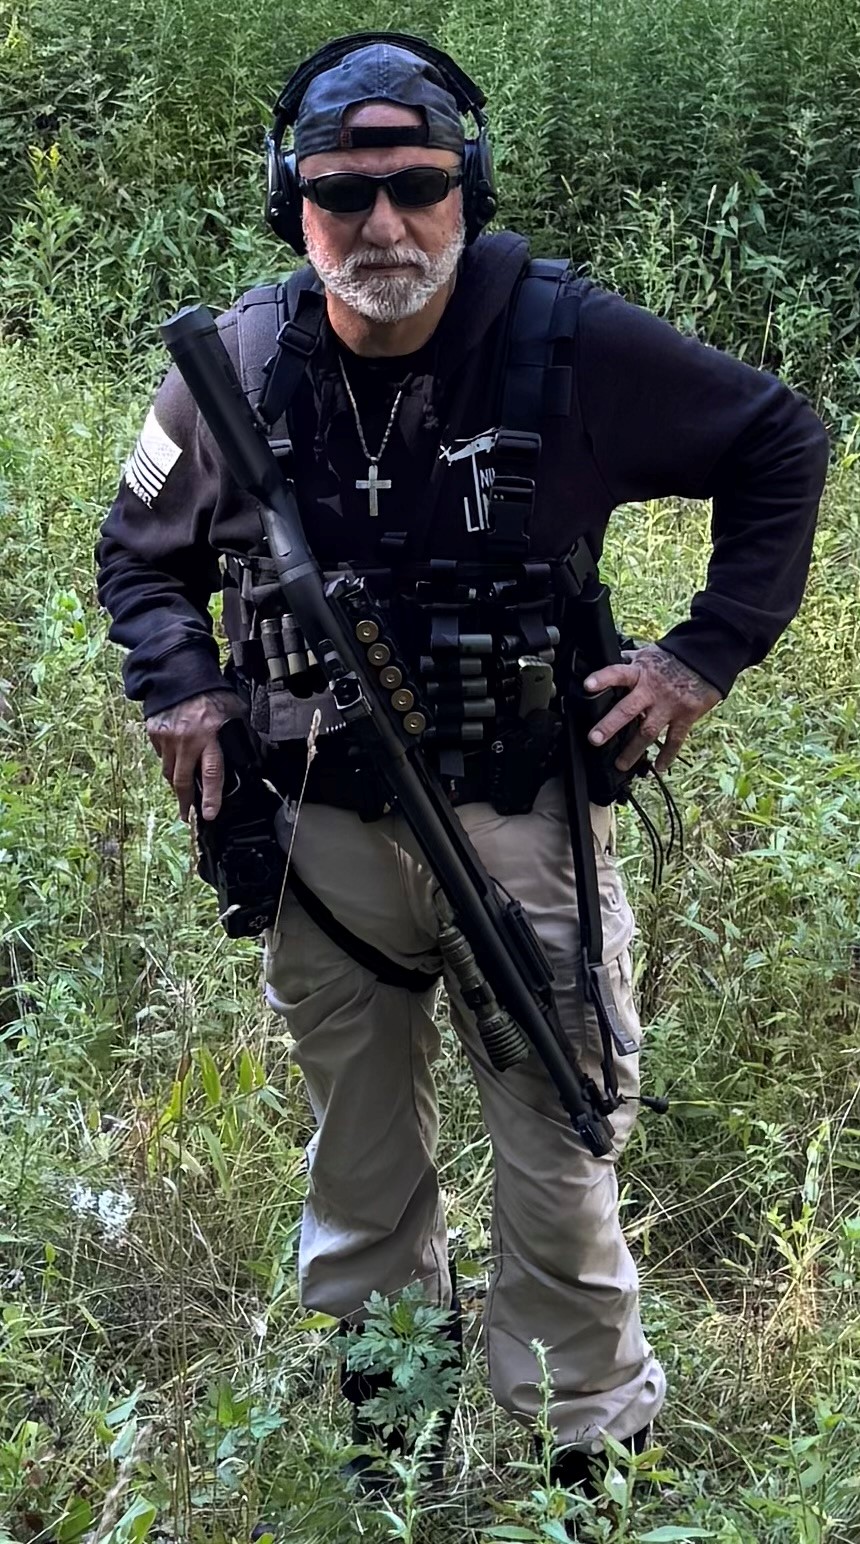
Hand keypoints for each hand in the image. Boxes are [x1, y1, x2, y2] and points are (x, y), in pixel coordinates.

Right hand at [146, 689, 244, 820]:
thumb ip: (242, 735)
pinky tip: (177, 762)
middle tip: (188, 816)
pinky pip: (162, 756)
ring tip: (182, 795)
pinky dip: (169, 762)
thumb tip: (256, 755)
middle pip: (183, 781)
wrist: (179, 672)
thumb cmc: (211, 693)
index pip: (212, 774)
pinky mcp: (154, 733)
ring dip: (177, 785)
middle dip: (185, 802)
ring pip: (170, 772)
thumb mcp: (235, 712)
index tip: (209, 815)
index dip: (211, 798)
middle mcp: (187, 741)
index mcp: (210, 736)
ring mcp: (167, 738)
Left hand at [584, 644, 721, 773]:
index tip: (587, 686)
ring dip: (633, 750)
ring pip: (648, 731)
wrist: (706, 658)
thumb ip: (628, 661)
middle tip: (594, 739)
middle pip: (628, 709)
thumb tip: (606, 658)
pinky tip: (659, 767)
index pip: (618, 673)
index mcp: (640, 672)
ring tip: (621, 765)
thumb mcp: (648, 654)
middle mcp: (652, 690)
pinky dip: (667, 754)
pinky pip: (675, 739)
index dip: (603, 678)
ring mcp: (669, 705)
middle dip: (610, 725)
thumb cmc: (673, 657)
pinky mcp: (686, 715)